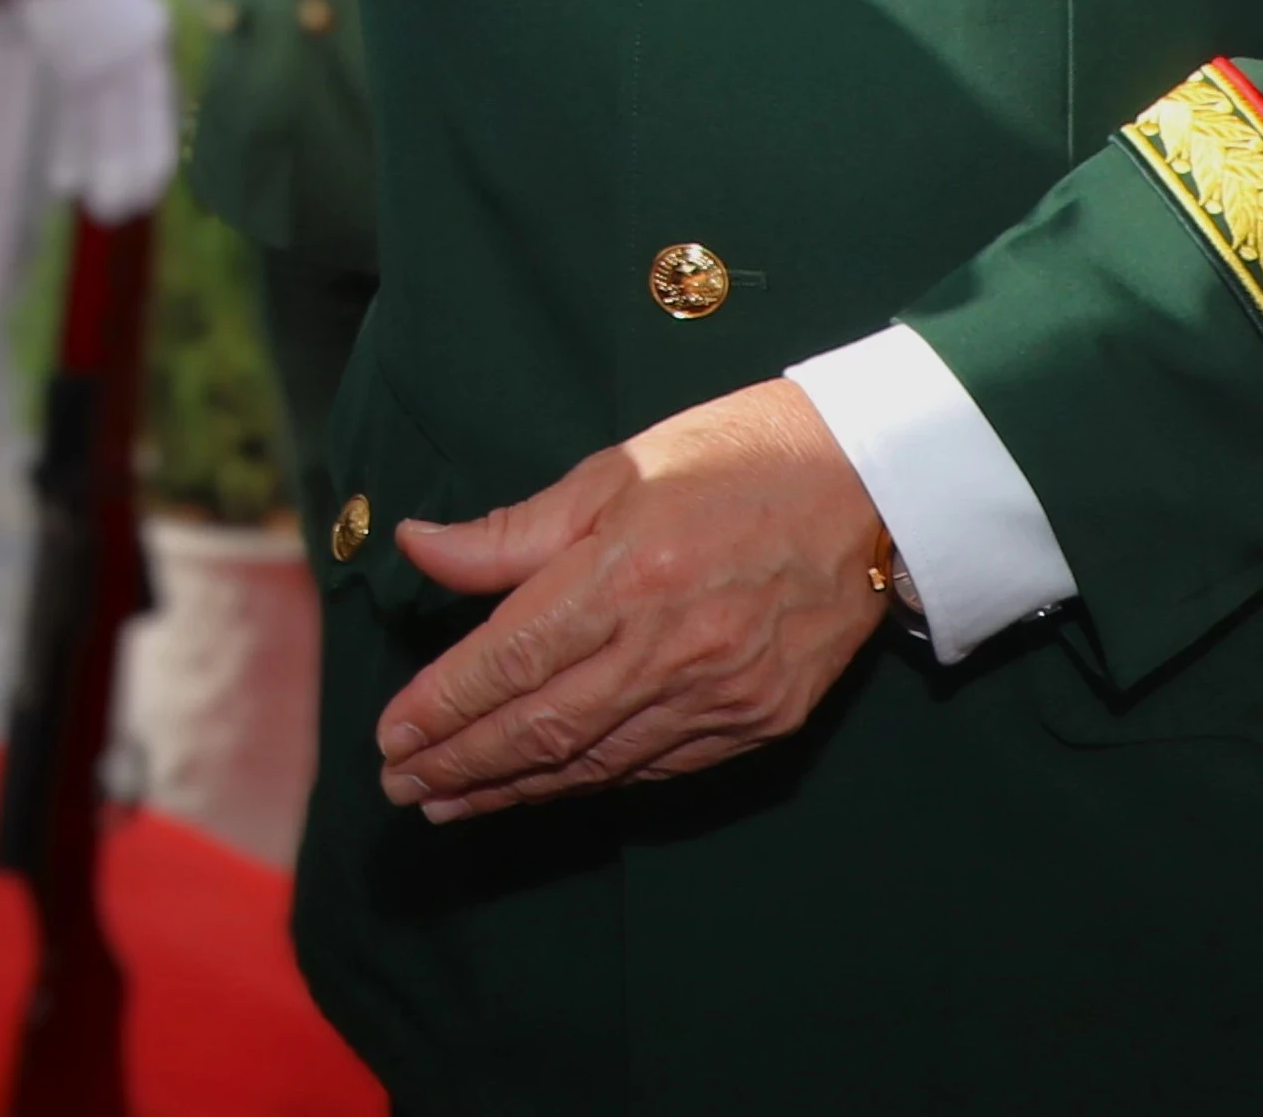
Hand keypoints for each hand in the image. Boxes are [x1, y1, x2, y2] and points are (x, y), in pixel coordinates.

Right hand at [12, 0, 177, 221]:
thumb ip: (92, 32)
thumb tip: (68, 62)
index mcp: (148, 29)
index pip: (157, 103)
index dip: (150, 144)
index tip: (148, 181)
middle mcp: (140, 44)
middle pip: (143, 122)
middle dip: (135, 170)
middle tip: (124, 209)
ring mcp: (110, 52)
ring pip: (113, 129)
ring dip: (107, 174)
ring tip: (103, 211)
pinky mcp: (79, 56)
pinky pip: (78, 117)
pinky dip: (72, 152)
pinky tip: (64, 182)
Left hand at [376, 380, 892, 818]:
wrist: (874, 485)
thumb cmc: (732, 458)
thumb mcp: (614, 470)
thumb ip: (513, 531)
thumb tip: (417, 547)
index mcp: (624, 575)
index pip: (508, 661)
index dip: (442, 706)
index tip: (389, 734)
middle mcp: (669, 648)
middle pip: (542, 728)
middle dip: (461, 764)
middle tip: (400, 785)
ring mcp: (720, 694)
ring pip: (596, 761)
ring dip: (514, 788)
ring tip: (450, 803)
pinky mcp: (760, 721)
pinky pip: (657, 767)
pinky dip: (592, 781)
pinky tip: (545, 788)